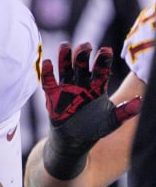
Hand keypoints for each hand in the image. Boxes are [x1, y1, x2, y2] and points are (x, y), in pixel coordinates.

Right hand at [41, 43, 140, 179]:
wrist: (73, 141)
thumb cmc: (94, 129)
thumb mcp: (111, 121)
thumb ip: (125, 112)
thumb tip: (140, 103)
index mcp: (97, 87)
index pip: (101, 71)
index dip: (102, 61)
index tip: (105, 50)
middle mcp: (82, 84)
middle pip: (82, 66)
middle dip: (83, 55)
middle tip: (85, 45)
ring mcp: (66, 88)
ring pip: (65, 69)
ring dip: (64, 57)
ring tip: (65, 45)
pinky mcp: (52, 96)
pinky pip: (49, 82)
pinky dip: (47, 73)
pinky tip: (47, 63)